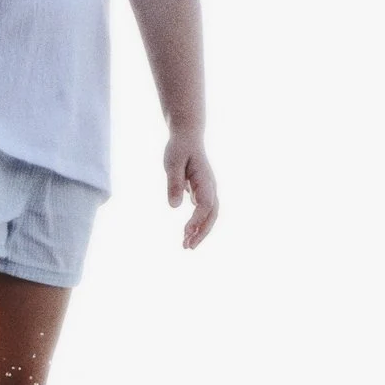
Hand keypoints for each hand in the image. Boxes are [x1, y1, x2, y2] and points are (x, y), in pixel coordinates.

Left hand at [166, 131, 218, 247]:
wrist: (188, 137)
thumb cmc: (179, 149)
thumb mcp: (172, 163)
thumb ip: (173, 184)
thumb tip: (174, 207)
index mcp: (205, 180)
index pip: (205, 205)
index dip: (197, 220)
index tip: (185, 231)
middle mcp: (211, 187)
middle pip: (212, 215)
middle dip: (202, 233)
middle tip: (188, 247)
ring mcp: (208, 191)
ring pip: (209, 216)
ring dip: (200, 232)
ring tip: (186, 246)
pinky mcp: (202, 193)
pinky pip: (203, 213)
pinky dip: (197, 225)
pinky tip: (186, 234)